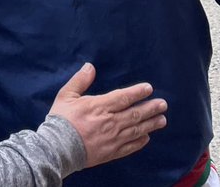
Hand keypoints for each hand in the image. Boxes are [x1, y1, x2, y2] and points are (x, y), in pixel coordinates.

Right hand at [48, 63, 167, 168]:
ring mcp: (112, 138)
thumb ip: (80, 81)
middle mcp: (109, 122)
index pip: (124, 97)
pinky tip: (147, 138)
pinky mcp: (110, 152)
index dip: (138, 92)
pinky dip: (139, 142)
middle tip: (163, 104)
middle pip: (135, 114)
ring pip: (136, 130)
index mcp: (99, 106)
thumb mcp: (66, 96)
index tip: (149, 88)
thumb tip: (90, 66)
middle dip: (151, 108)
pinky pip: (129, 147)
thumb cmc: (61, 120)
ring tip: (162, 120)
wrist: (56, 148)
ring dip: (150, 124)